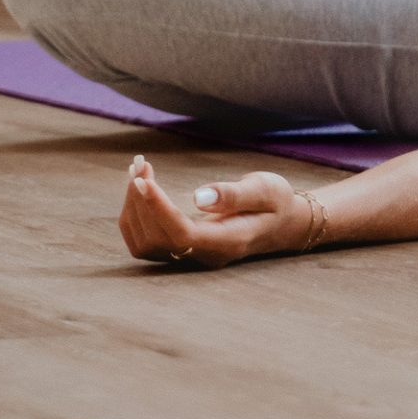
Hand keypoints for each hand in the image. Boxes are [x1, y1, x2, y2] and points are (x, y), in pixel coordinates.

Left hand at [120, 155, 312, 268]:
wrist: (284, 223)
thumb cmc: (277, 203)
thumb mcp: (266, 190)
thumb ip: (235, 195)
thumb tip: (199, 198)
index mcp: (227, 242)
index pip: (181, 234)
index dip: (157, 208)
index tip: (144, 179)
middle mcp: (205, 255)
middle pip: (156, 239)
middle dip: (141, 200)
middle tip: (140, 162)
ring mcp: (191, 256)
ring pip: (144, 242)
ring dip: (133, 206)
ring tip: (137, 169)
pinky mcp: (180, 248)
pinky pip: (145, 239)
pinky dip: (135, 212)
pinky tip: (138, 185)